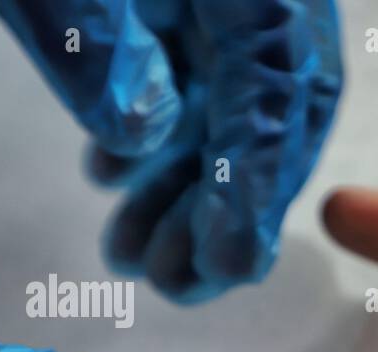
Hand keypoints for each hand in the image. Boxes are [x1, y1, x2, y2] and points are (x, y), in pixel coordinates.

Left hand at [0, 0, 341, 302]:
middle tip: (185, 280)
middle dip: (228, 203)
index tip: (233, 260)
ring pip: (229, 96)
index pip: (279, 90)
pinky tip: (116, 172)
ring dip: (186, 181)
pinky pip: (193, 68)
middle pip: (271, 105)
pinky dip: (161, 129)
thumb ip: (97, 45)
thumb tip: (143, 136)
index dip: (259, 186)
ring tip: (136, 250)